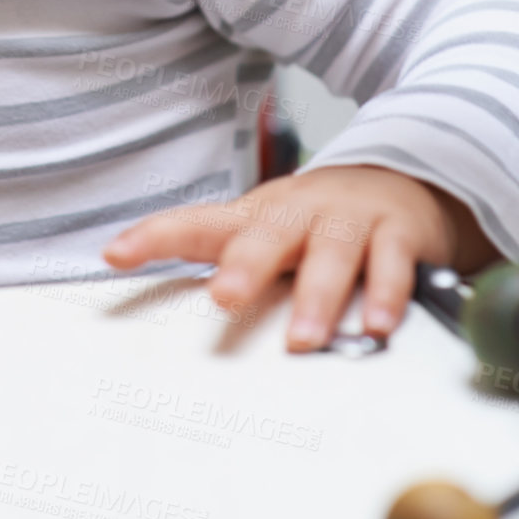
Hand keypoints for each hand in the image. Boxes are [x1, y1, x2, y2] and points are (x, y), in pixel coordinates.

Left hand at [103, 165, 496, 350]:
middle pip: (267, 235)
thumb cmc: (317, 219)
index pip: (197, 223)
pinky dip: (385, 294)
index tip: (116, 254)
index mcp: (257, 215)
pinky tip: (374, 325)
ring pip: (331, 253)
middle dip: (246, 266)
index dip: (156, 236)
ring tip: (302, 339)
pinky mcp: (396, 232)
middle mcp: (298, 213)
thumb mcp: (265, 229)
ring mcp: (348, 220)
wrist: (403, 179)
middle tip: (225, 298)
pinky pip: (390, 264)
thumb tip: (149, 283)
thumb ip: (220, 257)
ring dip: (316, 297)